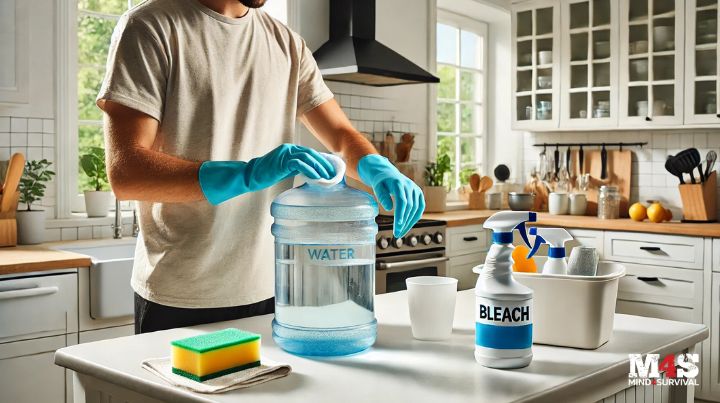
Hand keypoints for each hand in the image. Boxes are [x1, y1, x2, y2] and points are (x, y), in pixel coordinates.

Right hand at [199, 144, 334, 204]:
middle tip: (333, 174)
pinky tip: (316, 177)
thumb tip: (313, 174)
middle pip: (312, 153)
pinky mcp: (281, 161)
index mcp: (291, 149)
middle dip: (324, 164)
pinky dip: (309, 170)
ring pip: (307, 157)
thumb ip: (297, 168)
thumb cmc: (267, 175)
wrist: (251, 175)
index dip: (322, 161)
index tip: (331, 170)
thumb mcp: (286, 170)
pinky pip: (299, 164)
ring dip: (319, 167)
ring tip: (327, 177)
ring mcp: (285, 153)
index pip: (311, 153)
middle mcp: (289, 148)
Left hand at [358, 154, 424, 237]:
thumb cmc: (380, 181)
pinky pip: (420, 208)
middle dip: (404, 222)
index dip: (401, 214)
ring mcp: (416, 189)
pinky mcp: (418, 194)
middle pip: (409, 207)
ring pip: (416, 209)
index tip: (398, 226)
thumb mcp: (377, 186)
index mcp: (399, 183)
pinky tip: (408, 226)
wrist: (387, 173)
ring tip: (401, 232)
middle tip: (397, 234)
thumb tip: (389, 208)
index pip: (402, 201)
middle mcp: (410, 186)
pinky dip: (415, 218)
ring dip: (410, 222)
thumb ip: (382, 196)